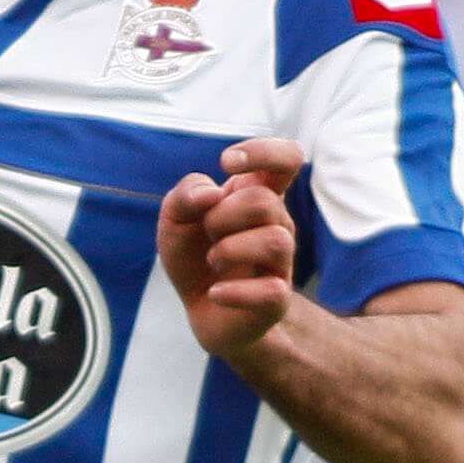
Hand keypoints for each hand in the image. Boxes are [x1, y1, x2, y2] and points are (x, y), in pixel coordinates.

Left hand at [156, 137, 304, 362]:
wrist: (201, 310)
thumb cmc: (194, 256)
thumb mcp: (175, 221)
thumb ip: (183, 196)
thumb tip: (209, 194)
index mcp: (258, 195)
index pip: (288, 158)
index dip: (263, 152)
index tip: (227, 162)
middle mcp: (277, 224)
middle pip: (263, 201)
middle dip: (222, 216)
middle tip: (208, 233)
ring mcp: (281, 262)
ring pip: (274, 240)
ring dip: (229, 250)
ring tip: (213, 261)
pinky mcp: (277, 299)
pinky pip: (270, 290)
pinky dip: (233, 291)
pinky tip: (215, 292)